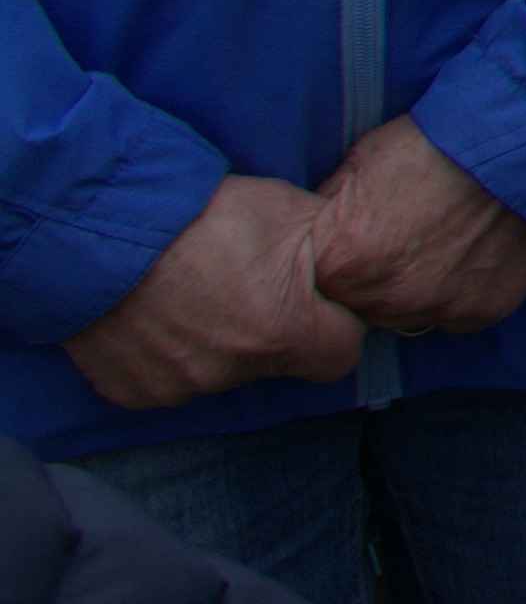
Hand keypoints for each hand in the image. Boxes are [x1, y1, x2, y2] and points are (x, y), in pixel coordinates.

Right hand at [67, 177, 360, 410]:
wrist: (96, 228)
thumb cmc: (201, 213)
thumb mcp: (288, 211)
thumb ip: (330, 249)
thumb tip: (351, 266)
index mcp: (280, 333)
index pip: (340, 355)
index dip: (334, 325)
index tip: (316, 300)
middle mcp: (229, 372)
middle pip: (276, 362)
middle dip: (272, 331)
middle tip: (246, 285)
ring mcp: (176, 386)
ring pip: (221, 372)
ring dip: (218, 343)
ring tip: (195, 292)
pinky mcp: (131, 391)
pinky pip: (169, 379)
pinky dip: (169, 354)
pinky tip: (159, 314)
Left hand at [307, 119, 525, 337]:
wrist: (519, 141)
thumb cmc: (434, 145)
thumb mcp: (359, 162)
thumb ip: (330, 210)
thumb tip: (317, 232)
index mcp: (340, 264)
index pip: (315, 287)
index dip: (336, 261)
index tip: (355, 240)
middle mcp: (383, 299)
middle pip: (362, 307)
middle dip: (372, 280)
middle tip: (401, 239)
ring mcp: (436, 310)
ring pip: (409, 314)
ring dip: (414, 289)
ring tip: (439, 244)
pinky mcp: (482, 312)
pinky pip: (457, 312)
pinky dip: (460, 289)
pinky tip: (473, 252)